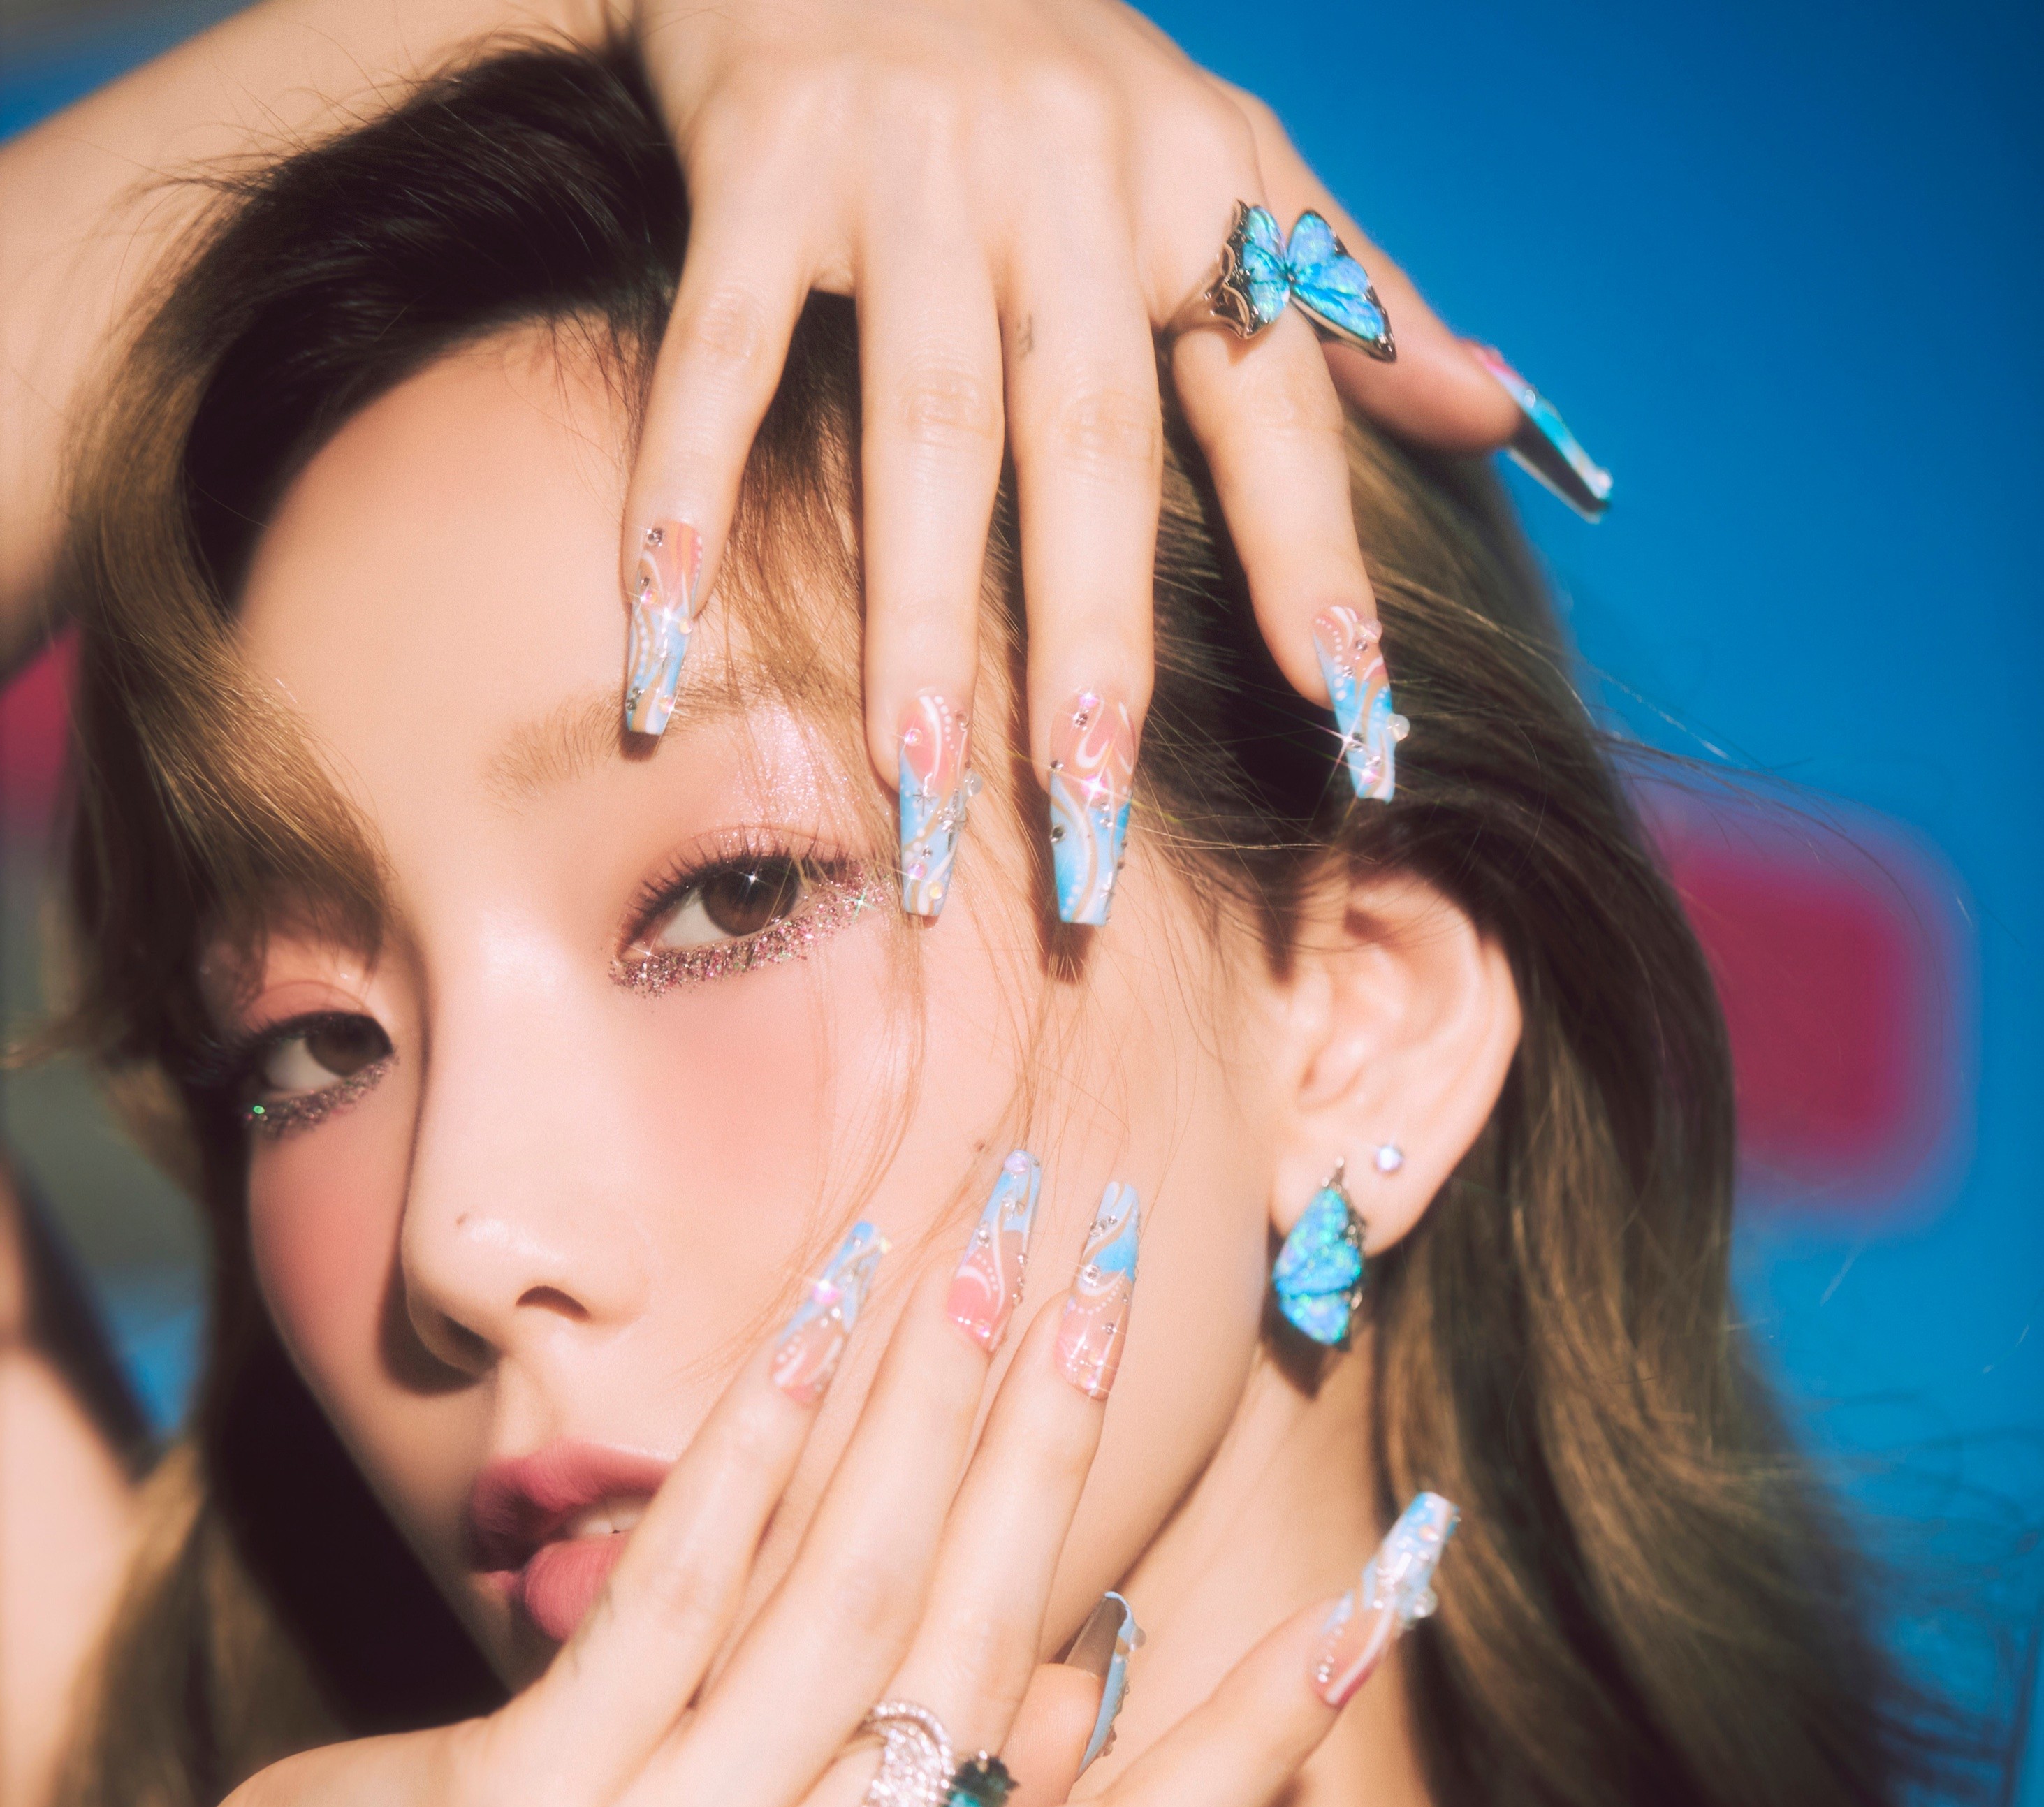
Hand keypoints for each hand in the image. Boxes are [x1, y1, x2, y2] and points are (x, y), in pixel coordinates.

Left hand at [186, 1201, 1356, 1806]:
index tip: (1389, 1591)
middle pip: (983, 1668)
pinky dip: (772, 1434)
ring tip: (999, 1241)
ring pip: (850, 1604)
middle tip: (1121, 1277)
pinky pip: (688, 1587)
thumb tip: (1088, 1667)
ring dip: (936, 1401)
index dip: (1264, 1730)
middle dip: (1064, 1448)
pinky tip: (832, 1310)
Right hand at [613, 0, 1527, 801]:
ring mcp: (912, 161)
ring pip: (923, 426)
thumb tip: (1499, 416)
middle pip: (1088, 449)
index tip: (1350, 717)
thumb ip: (1351, 292)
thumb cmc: (1050, 69)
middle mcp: (1068, 175)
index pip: (1272, 405)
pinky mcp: (764, 150)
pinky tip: (664, 622)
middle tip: (1088, 827)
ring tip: (917, 789)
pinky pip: (726, 347)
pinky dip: (688, 483)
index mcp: (1192, 187)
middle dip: (1092, 648)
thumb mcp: (1221, 150)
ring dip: (914, 619)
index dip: (1312, 560)